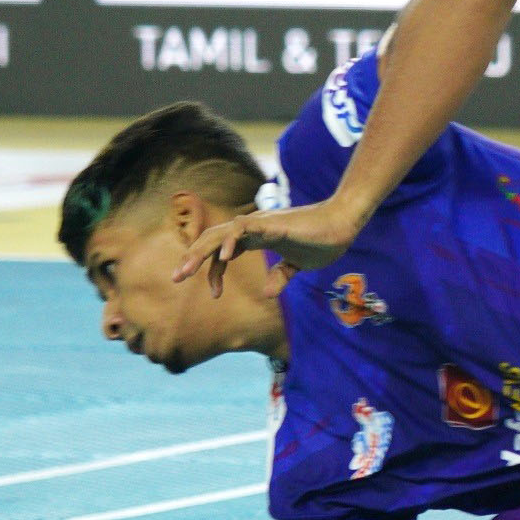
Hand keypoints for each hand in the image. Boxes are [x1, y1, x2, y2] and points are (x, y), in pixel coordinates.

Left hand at [175, 198, 364, 294]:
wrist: (343, 225)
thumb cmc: (323, 241)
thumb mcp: (298, 265)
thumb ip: (282, 275)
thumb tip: (269, 293)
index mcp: (257, 238)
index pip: (223, 252)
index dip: (214, 272)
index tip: (215, 295)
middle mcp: (252, 229)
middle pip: (212, 240)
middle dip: (192, 258)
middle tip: (176, 278)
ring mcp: (259, 224)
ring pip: (219, 233)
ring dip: (199, 251)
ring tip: (185, 270)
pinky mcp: (270, 224)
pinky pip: (242, 229)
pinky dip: (229, 241)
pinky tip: (223, 256)